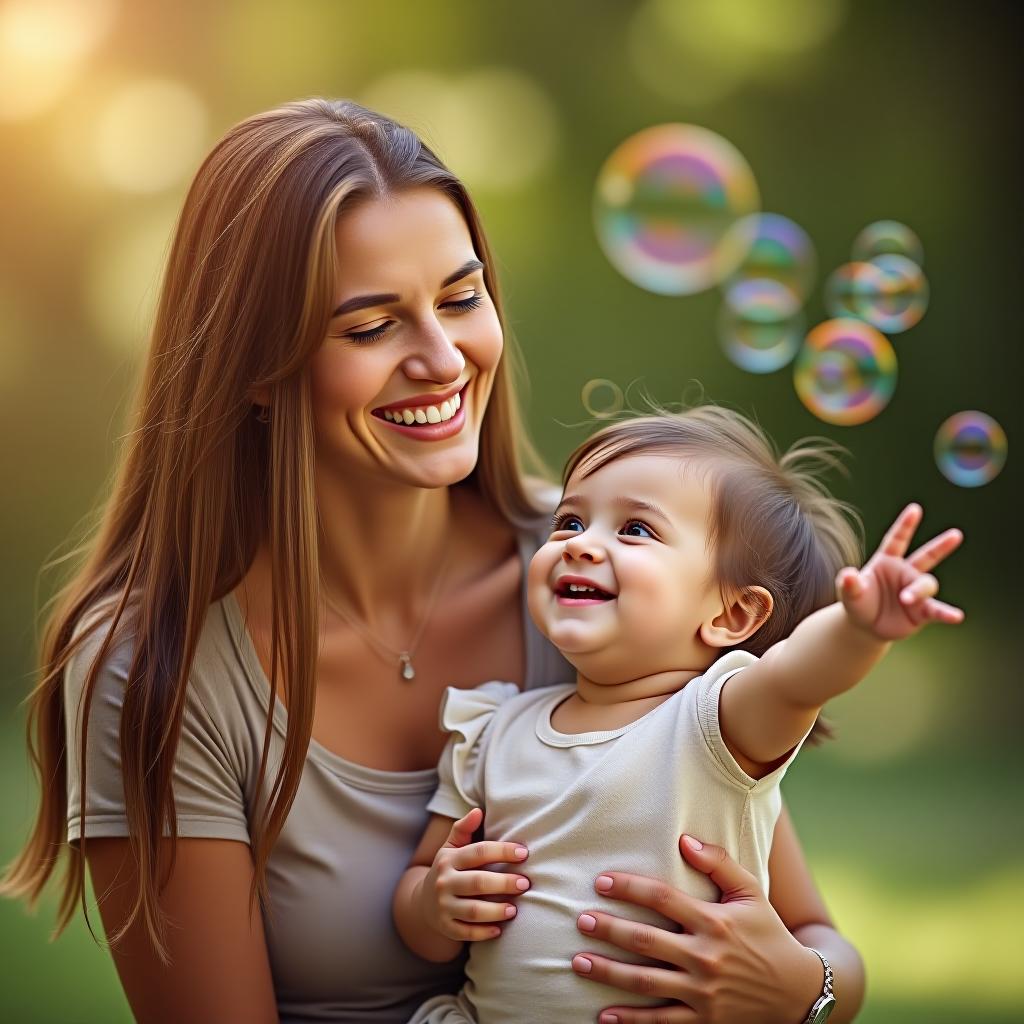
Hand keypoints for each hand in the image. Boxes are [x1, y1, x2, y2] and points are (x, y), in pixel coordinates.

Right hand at [416, 807, 529, 942]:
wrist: (422, 902)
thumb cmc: (447, 870)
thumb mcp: (450, 848)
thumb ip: (463, 828)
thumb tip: (478, 810)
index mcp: (449, 859)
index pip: (478, 852)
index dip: (502, 851)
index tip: (524, 853)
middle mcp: (444, 882)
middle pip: (478, 882)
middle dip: (504, 883)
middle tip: (525, 883)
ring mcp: (444, 907)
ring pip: (473, 911)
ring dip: (496, 911)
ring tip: (515, 909)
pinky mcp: (446, 927)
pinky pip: (466, 933)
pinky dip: (484, 933)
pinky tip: (500, 929)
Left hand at [572, 836, 822, 1023]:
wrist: (800, 992)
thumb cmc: (769, 933)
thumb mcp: (751, 893)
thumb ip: (719, 862)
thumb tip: (683, 839)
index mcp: (713, 921)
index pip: (662, 898)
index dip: (630, 888)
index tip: (601, 882)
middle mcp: (705, 957)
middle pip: (646, 941)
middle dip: (609, 930)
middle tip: (581, 921)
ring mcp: (703, 993)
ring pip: (645, 982)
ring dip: (609, 973)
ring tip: (579, 962)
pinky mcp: (704, 1021)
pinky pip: (661, 1022)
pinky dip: (631, 1021)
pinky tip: (604, 1015)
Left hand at [838, 502, 963, 640]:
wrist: (866, 626)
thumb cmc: (858, 602)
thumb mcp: (849, 592)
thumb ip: (848, 583)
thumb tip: (848, 574)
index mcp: (886, 561)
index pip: (896, 540)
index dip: (905, 525)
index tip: (915, 509)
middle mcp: (905, 573)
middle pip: (926, 556)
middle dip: (941, 546)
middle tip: (956, 534)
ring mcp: (915, 591)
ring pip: (926, 584)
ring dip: (917, 591)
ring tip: (906, 599)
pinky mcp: (922, 611)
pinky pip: (937, 610)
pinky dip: (946, 613)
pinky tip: (956, 616)